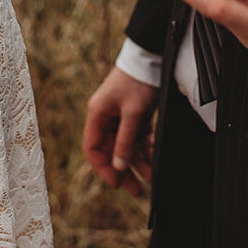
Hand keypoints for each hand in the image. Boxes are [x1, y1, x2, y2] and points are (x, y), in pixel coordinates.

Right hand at [83, 65, 158, 196]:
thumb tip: (118, 167)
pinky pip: (137, 137)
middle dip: (124, 170)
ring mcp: (120, 116)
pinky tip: (155, 158)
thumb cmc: (138, 82)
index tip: (117, 183)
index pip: (93, 149)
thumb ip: (125, 141)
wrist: (151, 58)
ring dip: (138, 162)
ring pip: (126, 146)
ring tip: (151, 177)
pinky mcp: (135, 114)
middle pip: (111, 150)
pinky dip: (145, 148)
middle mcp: (106, 117)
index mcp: (97, 115)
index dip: (103, 168)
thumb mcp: (133, 114)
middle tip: (137, 189)